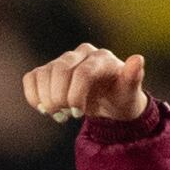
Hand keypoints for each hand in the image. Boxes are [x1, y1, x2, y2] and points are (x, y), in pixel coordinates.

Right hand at [17, 43, 147, 127]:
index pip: (82, 72)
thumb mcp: (130, 93)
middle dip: (59, 98)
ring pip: (43, 73)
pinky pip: (31, 78)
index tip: (78, 114)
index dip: (75, 96)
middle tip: (67, 116)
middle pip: (60, 70)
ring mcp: (64, 60)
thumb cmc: (120, 98)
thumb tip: (137, 60)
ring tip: (58, 115)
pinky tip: (45, 108)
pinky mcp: (49, 70)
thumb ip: (133, 77)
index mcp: (102, 58)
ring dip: (46, 99)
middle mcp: (82, 54)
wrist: (110, 101)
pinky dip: (33, 96)